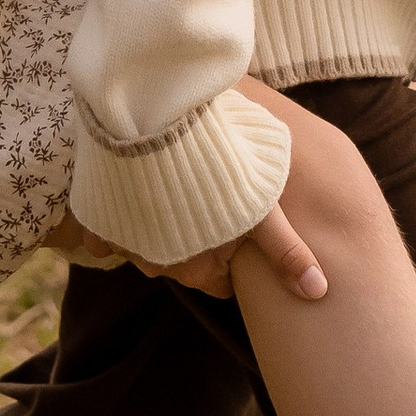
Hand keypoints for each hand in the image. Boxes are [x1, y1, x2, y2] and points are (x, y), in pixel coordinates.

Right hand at [45, 185, 329, 301]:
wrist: (152, 122)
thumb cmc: (215, 164)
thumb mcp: (260, 206)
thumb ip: (287, 252)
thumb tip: (319, 293)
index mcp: (197, 270)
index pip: (221, 282)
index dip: (233, 256)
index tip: (237, 228)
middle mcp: (156, 266)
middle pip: (183, 263)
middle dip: (196, 242)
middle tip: (209, 202)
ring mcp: (123, 243)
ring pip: (146, 247)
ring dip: (159, 227)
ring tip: (176, 188)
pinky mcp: (96, 218)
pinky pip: (106, 231)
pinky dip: (120, 217)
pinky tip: (135, 190)